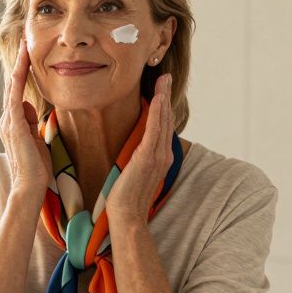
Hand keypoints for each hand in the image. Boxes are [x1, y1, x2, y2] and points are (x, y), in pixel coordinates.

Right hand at [0, 42, 51, 200]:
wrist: (29, 186)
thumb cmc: (36, 168)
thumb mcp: (35, 139)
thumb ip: (30, 122)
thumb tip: (29, 106)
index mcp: (12, 124)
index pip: (17, 93)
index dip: (22, 73)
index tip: (28, 55)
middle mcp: (6, 120)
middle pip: (12, 85)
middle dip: (19, 63)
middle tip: (25, 41)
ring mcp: (8, 122)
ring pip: (12, 87)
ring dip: (19, 65)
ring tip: (25, 46)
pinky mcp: (13, 125)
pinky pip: (15, 96)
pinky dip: (19, 79)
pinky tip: (23, 65)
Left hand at [105, 74, 173, 223]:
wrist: (126, 216)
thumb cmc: (125, 198)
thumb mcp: (133, 173)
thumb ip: (136, 160)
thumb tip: (131, 151)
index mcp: (160, 158)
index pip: (163, 127)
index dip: (164, 106)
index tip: (162, 89)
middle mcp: (163, 155)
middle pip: (166, 119)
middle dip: (166, 96)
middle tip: (165, 76)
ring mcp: (158, 156)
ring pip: (162, 120)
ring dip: (163, 97)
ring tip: (163, 79)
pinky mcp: (148, 157)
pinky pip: (154, 129)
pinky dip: (157, 112)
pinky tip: (157, 97)